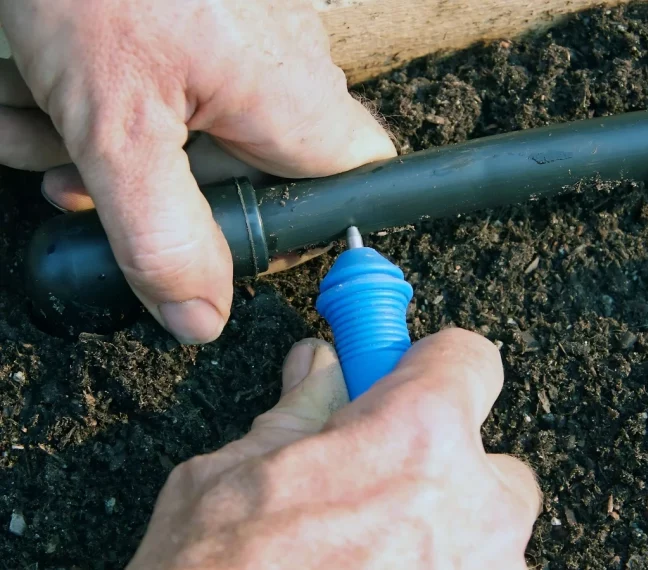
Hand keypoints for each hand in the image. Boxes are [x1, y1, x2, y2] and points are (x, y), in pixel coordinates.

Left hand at [0, 0, 395, 343]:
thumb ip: (161, 236)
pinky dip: (102, 100)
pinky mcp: (198, 16)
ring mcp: (241, 35)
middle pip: (248, 169)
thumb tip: (201, 320)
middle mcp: (285, 65)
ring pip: (190, 128)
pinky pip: (166, 83)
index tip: (234, 243)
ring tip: (35, 124)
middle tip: (88, 184)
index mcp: (291, 98)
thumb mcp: (116, 124)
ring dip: (108, 146)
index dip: (302, 230)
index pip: (355, 182)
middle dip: (160, 193)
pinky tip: (40, 88)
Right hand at [126, 328, 541, 568]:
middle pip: (492, 460)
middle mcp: (475, 508)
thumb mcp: (235, 474)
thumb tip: (317, 366)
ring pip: (489, 536)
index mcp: (417, 436)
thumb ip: (301, 411)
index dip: (434, 365)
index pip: (470, 359)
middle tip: (374, 490)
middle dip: (442, 467)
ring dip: (443, 537)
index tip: (404, 381)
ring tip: (363, 560)